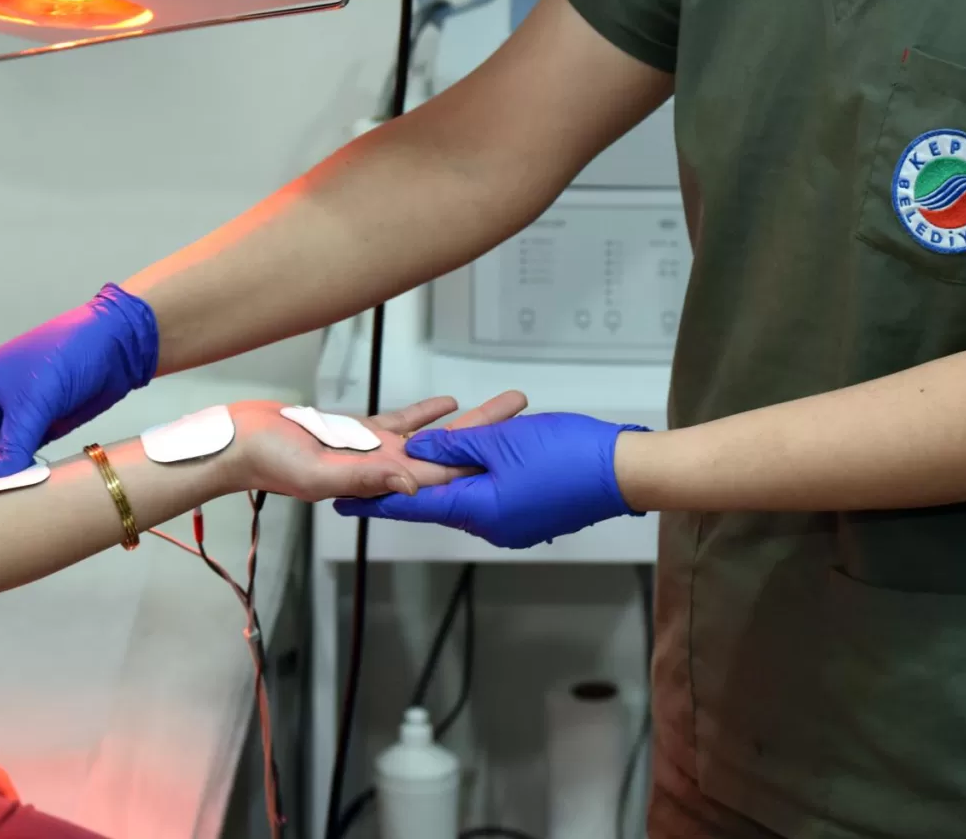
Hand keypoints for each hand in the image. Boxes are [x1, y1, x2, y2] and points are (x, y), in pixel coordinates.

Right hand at [0, 285, 159, 481]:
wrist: (114, 344)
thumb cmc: (68, 354)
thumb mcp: (36, 399)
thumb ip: (13, 442)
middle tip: (6, 492)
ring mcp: (11, 419)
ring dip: (3, 476)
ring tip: (23, 487)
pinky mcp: (36, 429)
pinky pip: (17, 459)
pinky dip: (22, 472)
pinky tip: (36, 480)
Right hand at [229, 392, 526, 502]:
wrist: (240, 444)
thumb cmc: (270, 463)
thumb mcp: (318, 472)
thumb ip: (365, 477)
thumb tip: (415, 484)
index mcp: (381, 477)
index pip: (443, 474)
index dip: (480, 465)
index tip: (517, 452)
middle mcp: (386, 466)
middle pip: (450, 450)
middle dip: (489, 431)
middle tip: (522, 406)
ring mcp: (374, 450)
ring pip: (433, 434)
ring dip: (468, 422)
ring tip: (502, 406)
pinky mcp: (358, 433)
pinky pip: (402, 423)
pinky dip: (426, 414)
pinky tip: (448, 404)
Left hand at [334, 411, 644, 547]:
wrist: (624, 472)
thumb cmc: (566, 455)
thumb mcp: (501, 442)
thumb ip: (455, 444)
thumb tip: (416, 451)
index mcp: (476, 509)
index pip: (412, 506)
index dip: (375, 501)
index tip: (341, 503)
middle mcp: (490, 525)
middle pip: (437, 499)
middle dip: (409, 480)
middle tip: (375, 466)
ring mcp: (512, 523)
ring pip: (467, 491)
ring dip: (449, 469)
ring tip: (425, 447)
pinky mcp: (530, 514)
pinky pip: (491, 492)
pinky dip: (478, 472)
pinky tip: (477, 449)